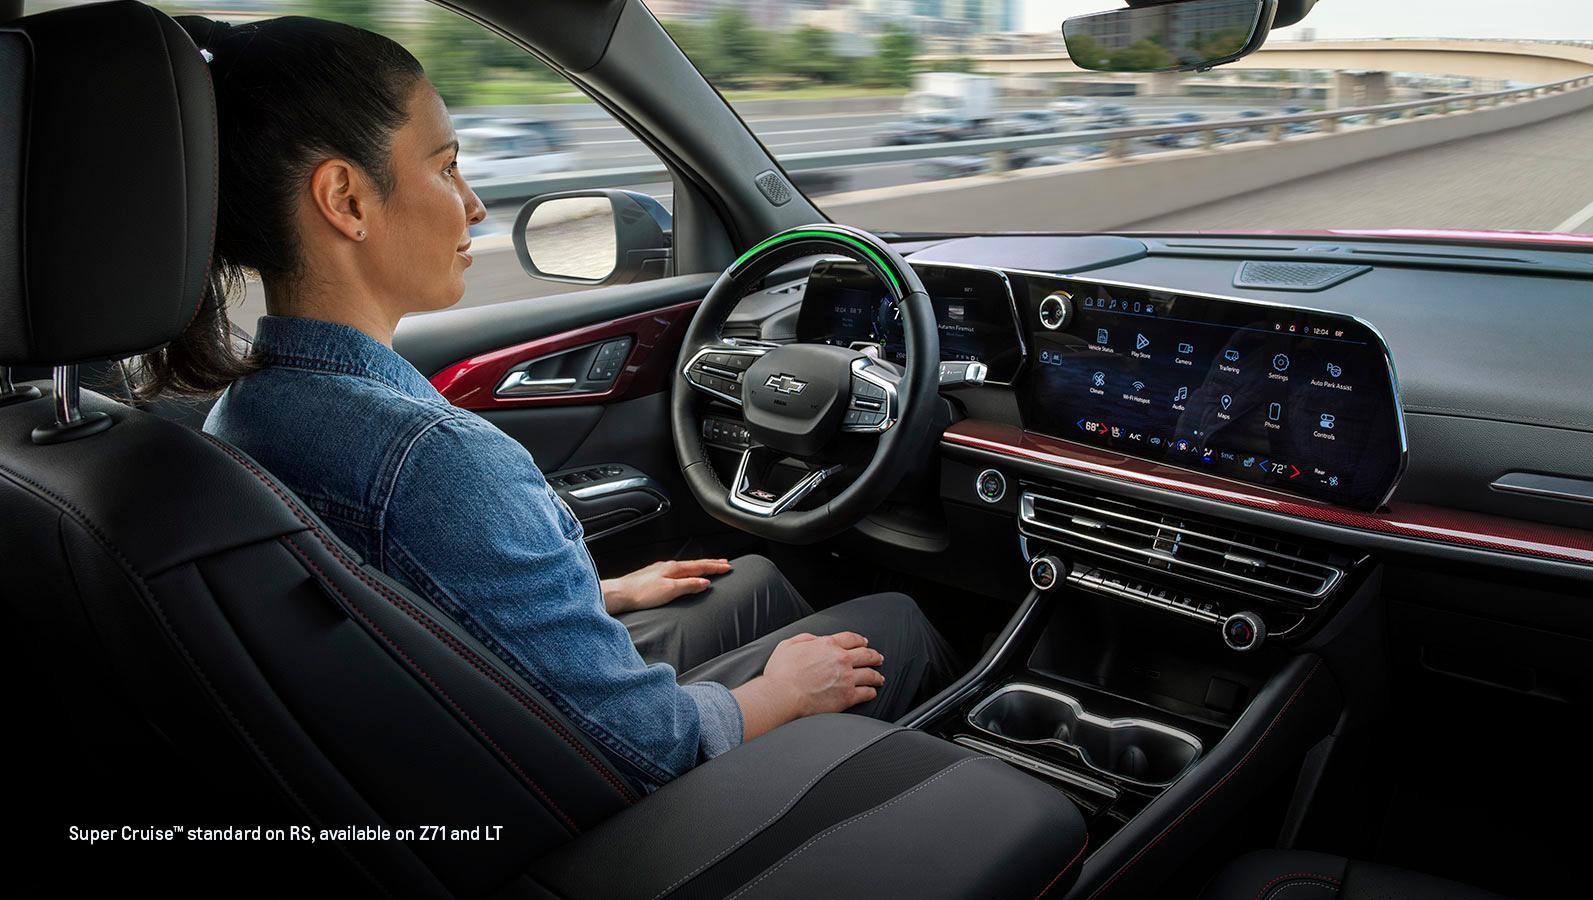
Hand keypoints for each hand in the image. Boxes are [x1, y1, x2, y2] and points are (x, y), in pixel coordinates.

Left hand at [601, 558, 731, 614]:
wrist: (619, 594)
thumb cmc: (641, 593)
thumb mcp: (669, 590)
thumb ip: (688, 585)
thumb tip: (704, 582)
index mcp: (674, 568)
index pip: (700, 566)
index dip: (715, 567)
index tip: (728, 566)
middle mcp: (668, 566)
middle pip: (694, 564)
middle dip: (710, 563)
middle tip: (724, 562)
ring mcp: (660, 570)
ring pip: (686, 566)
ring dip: (700, 566)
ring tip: (709, 567)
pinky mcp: (654, 576)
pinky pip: (677, 571)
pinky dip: (688, 571)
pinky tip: (686, 574)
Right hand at [762, 631, 884, 717]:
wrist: (782, 695)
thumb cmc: (781, 673)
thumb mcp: (788, 645)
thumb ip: (805, 638)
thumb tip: (815, 640)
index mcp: (827, 644)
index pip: (851, 638)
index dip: (860, 640)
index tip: (864, 643)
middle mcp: (841, 659)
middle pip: (865, 654)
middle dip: (874, 655)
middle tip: (878, 658)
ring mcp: (846, 678)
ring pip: (870, 674)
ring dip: (876, 675)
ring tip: (879, 677)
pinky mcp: (847, 696)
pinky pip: (866, 693)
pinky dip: (871, 691)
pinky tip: (872, 692)